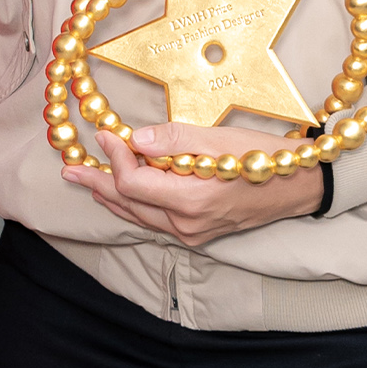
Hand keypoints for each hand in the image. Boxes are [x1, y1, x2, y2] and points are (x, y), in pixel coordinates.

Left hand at [61, 122, 323, 246]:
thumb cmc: (261, 156)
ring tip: (85, 179)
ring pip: (138, 216)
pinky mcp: (197, 235)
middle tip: (70, 169)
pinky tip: (120, 194)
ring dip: (110, 196)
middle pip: (128, 204)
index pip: (134, 183)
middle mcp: (187, 224)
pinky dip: (133, 205)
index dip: (114, 157)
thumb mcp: (217, 138)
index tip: (105, 132)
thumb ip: (172, 139)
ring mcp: (192, 234)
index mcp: (191, 200)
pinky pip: (153, 222)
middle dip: (97, 183)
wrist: (297, 185)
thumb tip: (134, 139)